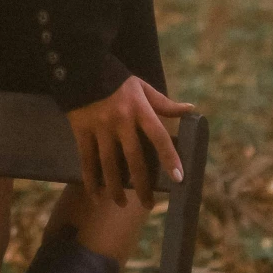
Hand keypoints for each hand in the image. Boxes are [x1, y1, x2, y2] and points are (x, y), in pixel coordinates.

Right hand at [67, 77, 189, 203]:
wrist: (82, 68)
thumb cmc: (117, 80)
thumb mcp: (143, 88)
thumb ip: (164, 103)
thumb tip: (191, 110)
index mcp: (139, 109)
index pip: (159, 136)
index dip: (169, 157)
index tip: (178, 178)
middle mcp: (121, 120)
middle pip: (134, 158)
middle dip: (142, 184)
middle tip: (149, 205)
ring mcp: (100, 127)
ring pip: (108, 164)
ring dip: (115, 187)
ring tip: (121, 204)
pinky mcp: (82, 131)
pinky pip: (86, 160)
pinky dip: (91, 180)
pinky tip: (96, 196)